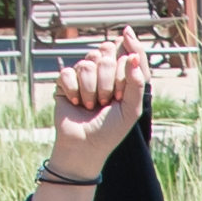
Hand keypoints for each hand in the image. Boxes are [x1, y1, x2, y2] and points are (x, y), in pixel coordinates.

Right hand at [50, 31, 148, 171]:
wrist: (85, 146)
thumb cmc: (111, 130)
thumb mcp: (131, 109)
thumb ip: (137, 82)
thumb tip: (133, 55)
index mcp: (119, 75)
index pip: (123, 54)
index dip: (122, 75)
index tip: (119, 97)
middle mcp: (101, 71)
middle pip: (105, 55)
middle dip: (107, 82)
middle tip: (105, 102)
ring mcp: (82, 75)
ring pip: (87, 64)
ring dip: (90, 90)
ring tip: (90, 106)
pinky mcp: (64, 81)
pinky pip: (68, 72)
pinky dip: (73, 90)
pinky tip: (75, 102)